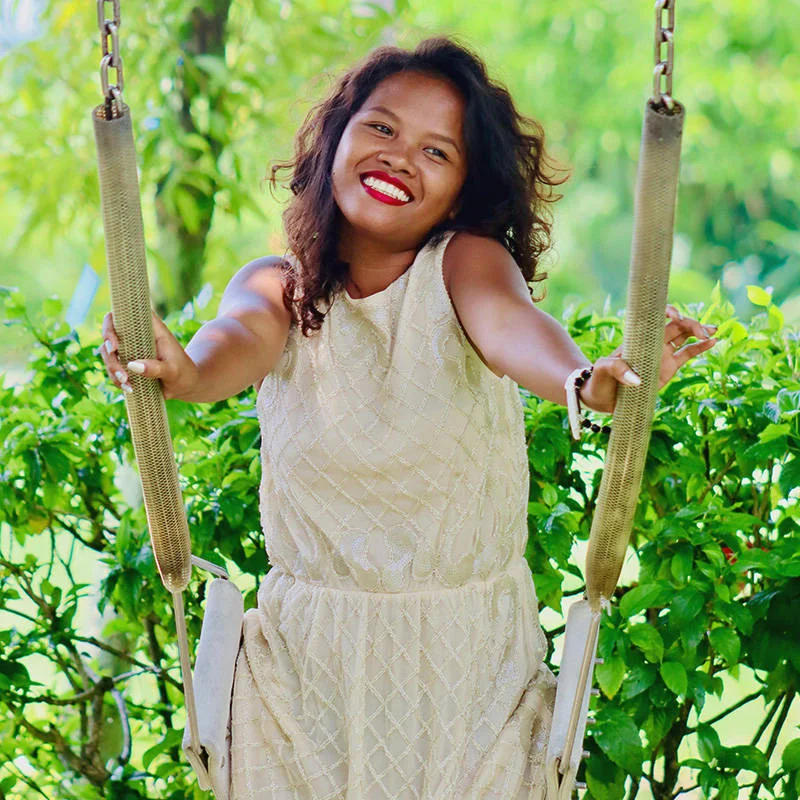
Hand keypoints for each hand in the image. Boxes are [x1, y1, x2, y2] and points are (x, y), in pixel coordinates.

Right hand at [99, 310, 199, 399]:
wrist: (185, 385)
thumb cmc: (183, 372)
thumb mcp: (173, 371)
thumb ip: (156, 368)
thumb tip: (132, 365)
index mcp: (151, 329)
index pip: (125, 313)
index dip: (112, 323)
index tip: (114, 344)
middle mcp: (136, 336)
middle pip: (109, 334)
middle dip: (109, 354)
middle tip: (122, 373)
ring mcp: (129, 349)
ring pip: (108, 353)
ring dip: (112, 369)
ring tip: (126, 383)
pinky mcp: (126, 363)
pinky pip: (112, 368)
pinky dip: (116, 379)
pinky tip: (129, 388)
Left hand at [580, 305, 717, 413]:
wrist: (601, 397)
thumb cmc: (599, 379)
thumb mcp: (603, 370)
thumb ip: (617, 369)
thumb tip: (637, 379)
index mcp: (638, 336)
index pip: (656, 316)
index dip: (669, 311)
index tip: (676, 317)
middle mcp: (652, 342)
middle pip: (677, 325)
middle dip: (692, 324)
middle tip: (703, 332)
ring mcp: (662, 354)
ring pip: (685, 336)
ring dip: (700, 331)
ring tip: (713, 332)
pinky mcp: (669, 368)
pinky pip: (688, 354)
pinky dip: (701, 348)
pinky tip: (714, 342)